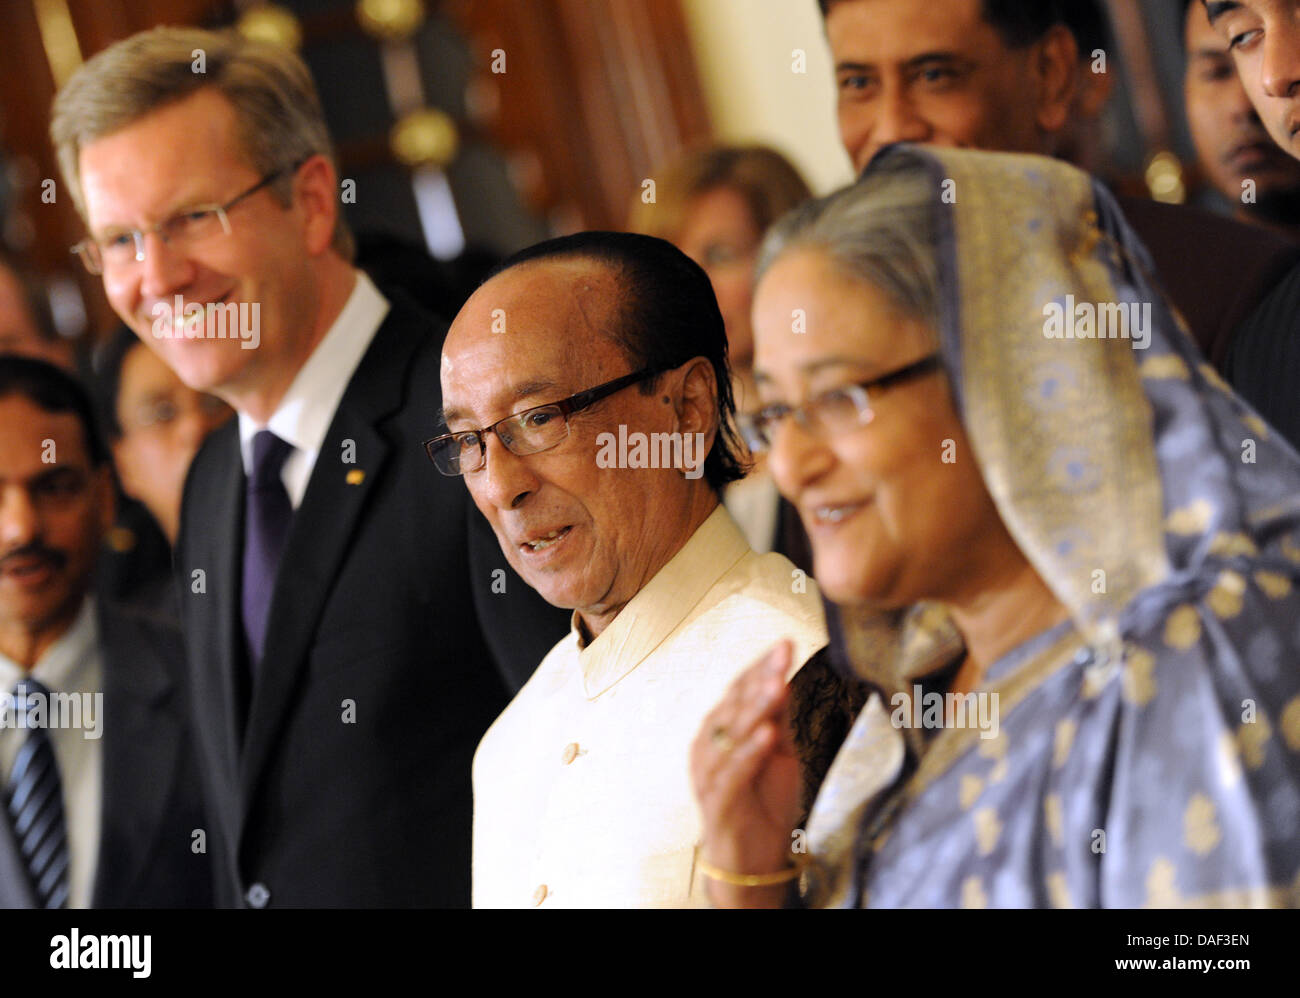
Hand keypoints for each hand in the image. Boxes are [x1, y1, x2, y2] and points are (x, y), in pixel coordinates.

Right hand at [691, 640, 802, 907]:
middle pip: (733, 705)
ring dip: (754, 708)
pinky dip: (749, 752)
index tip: (785, 644)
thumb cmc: (762, 804)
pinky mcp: (718, 802)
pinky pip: (732, 773)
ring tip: (777, 684)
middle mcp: (709, 747)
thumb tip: (782, 675)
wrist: (752, 860)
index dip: (761, 666)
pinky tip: (767, 733)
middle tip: (781, 655)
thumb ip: (776, 717)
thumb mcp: (778, 753)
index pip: (739, 689)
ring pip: (730, 734)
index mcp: (721, 731)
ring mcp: (711, 774)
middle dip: (759, 679)